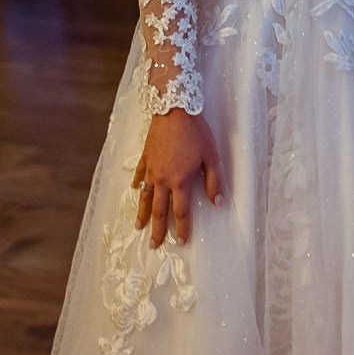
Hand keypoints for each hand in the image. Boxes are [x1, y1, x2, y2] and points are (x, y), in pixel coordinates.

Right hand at [134, 109, 224, 247]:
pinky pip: (139, 175)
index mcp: (180, 180)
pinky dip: (137, 185)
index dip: (182, 227)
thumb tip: (217, 202)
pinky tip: (135, 191)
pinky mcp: (145, 158)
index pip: (181, 211)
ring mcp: (151, 169)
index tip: (181, 241)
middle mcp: (162, 179)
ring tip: (139, 227)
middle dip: (157, 229)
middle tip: (154, 245)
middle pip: (159, 210)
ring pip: (145, 197)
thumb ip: (214, 181)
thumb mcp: (211, 156)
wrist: (174, 109)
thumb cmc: (196, 132)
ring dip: (142, 213)